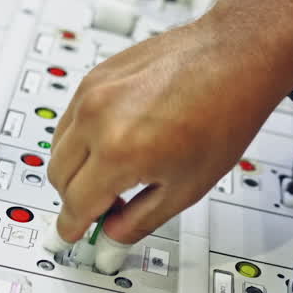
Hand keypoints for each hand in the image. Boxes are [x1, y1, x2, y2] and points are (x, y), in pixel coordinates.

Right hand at [47, 18, 285, 244]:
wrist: (234, 58)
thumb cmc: (223, 113)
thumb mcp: (187, 187)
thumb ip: (141, 218)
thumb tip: (113, 232)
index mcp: (118, 151)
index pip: (75, 204)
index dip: (75, 227)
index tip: (74, 234)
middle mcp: (96, 118)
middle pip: (58, 177)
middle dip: (76, 199)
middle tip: (105, 207)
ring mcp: (92, 92)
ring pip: (58, 145)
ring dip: (76, 168)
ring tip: (116, 172)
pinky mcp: (95, 75)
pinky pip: (70, 117)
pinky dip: (82, 138)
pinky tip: (115, 141)